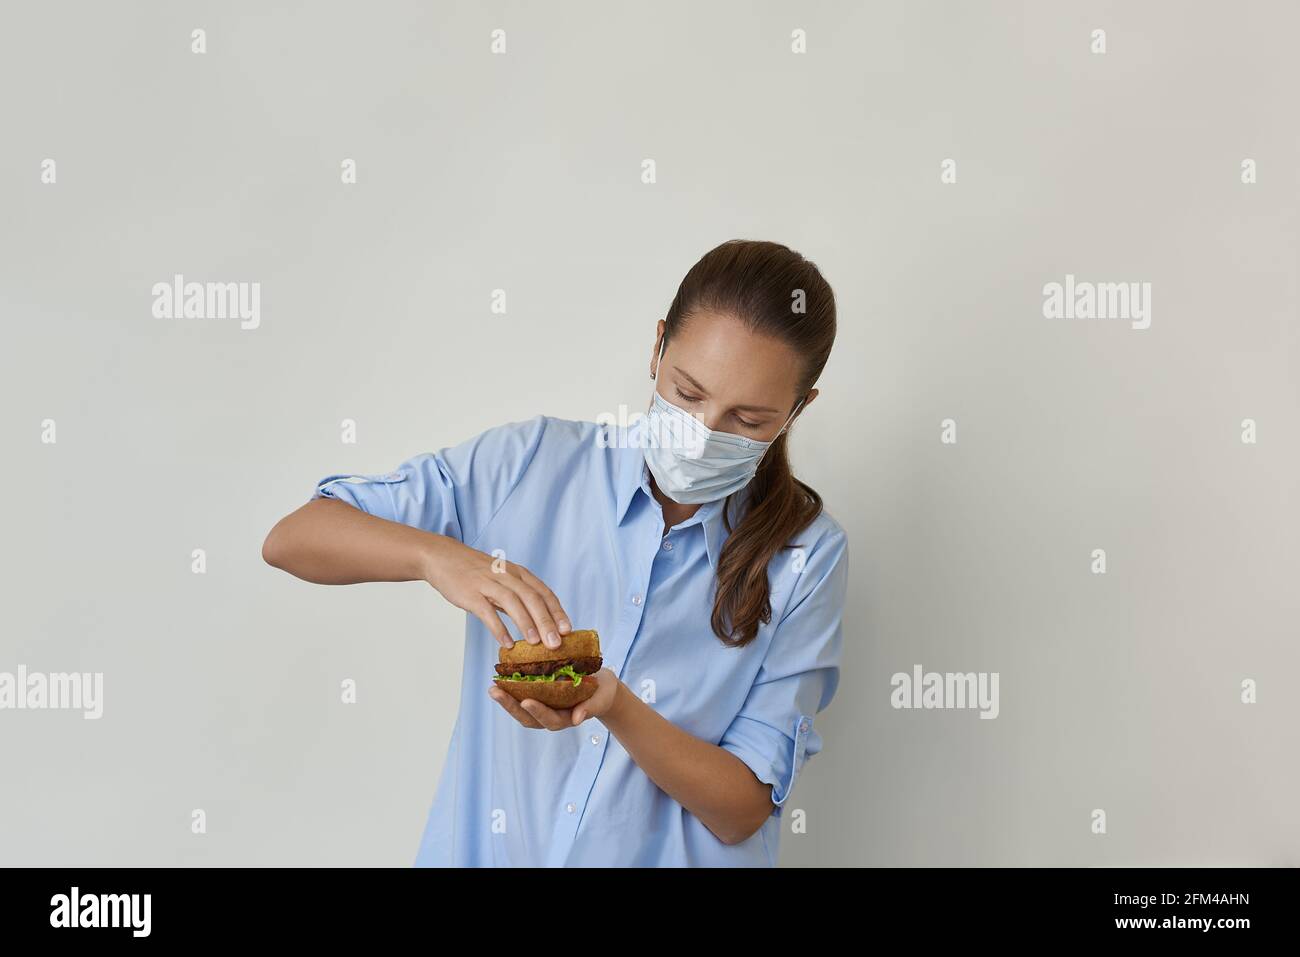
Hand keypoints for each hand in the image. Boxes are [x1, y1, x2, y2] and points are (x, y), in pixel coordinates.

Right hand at [423, 536, 570, 648]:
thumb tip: (537, 622)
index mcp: (518, 573)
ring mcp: (488, 583)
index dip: (557, 612)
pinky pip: (487, 611)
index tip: (568, 630)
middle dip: (546, 622)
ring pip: (513, 602)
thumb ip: (518, 598)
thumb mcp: (503, 579)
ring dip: (526, 624)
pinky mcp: (470, 593)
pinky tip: (507, 643)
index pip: (544, 593)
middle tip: (556, 644)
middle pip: (532, 598)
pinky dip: (498, 628)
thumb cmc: (475, 572)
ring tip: (536, 644)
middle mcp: (507, 576)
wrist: (443, 557)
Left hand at [488, 668, 620, 729]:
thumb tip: (577, 719)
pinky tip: (502, 678)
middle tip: (495, 692)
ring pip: (521, 710)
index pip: (550, 719)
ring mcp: (544, 707)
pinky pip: (523, 696)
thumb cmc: (602, 692)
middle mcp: (552, 716)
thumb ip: (590, 707)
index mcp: (567, 718)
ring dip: (506, 700)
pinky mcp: (540, 697)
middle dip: (511, 706)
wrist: (601, 686)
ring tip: (493, 688)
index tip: (526, 701)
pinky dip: (511, 690)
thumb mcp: (601, 698)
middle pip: (528, 717)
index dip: (538, 712)